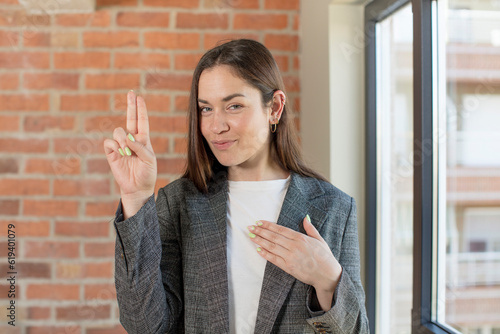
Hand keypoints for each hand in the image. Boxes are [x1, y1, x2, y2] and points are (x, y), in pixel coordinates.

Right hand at [103, 91, 156, 217]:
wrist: (137, 187)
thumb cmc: (147, 174)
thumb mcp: (149, 160)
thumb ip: (140, 147)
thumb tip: (128, 137)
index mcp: (143, 140)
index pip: (142, 121)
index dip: (140, 109)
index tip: (139, 97)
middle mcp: (132, 140)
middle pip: (130, 118)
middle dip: (131, 105)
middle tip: (131, 93)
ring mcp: (121, 145)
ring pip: (118, 131)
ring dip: (122, 139)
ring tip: (127, 152)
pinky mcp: (111, 153)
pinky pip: (109, 142)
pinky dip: (115, 146)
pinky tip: (120, 153)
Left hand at [247, 216, 341, 309]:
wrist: (327, 275)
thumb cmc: (325, 257)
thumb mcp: (320, 240)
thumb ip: (310, 228)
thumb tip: (305, 218)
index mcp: (301, 238)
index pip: (280, 229)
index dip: (268, 225)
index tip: (259, 222)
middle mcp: (294, 246)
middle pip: (273, 236)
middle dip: (260, 231)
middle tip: (250, 227)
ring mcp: (290, 257)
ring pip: (271, 246)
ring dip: (259, 240)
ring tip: (251, 235)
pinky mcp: (289, 267)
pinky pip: (274, 259)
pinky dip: (265, 253)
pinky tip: (258, 249)